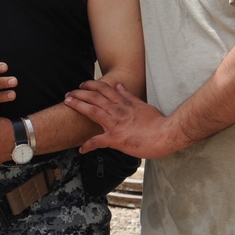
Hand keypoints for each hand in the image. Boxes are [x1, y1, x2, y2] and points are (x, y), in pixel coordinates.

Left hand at [65, 81, 179, 158]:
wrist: (167, 135)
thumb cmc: (158, 122)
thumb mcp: (143, 105)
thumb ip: (129, 96)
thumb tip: (119, 86)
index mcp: (123, 103)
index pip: (104, 89)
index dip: (91, 85)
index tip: (82, 85)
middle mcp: (117, 110)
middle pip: (94, 97)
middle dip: (79, 93)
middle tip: (68, 93)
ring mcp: (115, 124)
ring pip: (92, 111)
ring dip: (78, 106)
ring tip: (67, 102)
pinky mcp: (116, 139)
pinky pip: (98, 141)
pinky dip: (88, 145)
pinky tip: (81, 149)